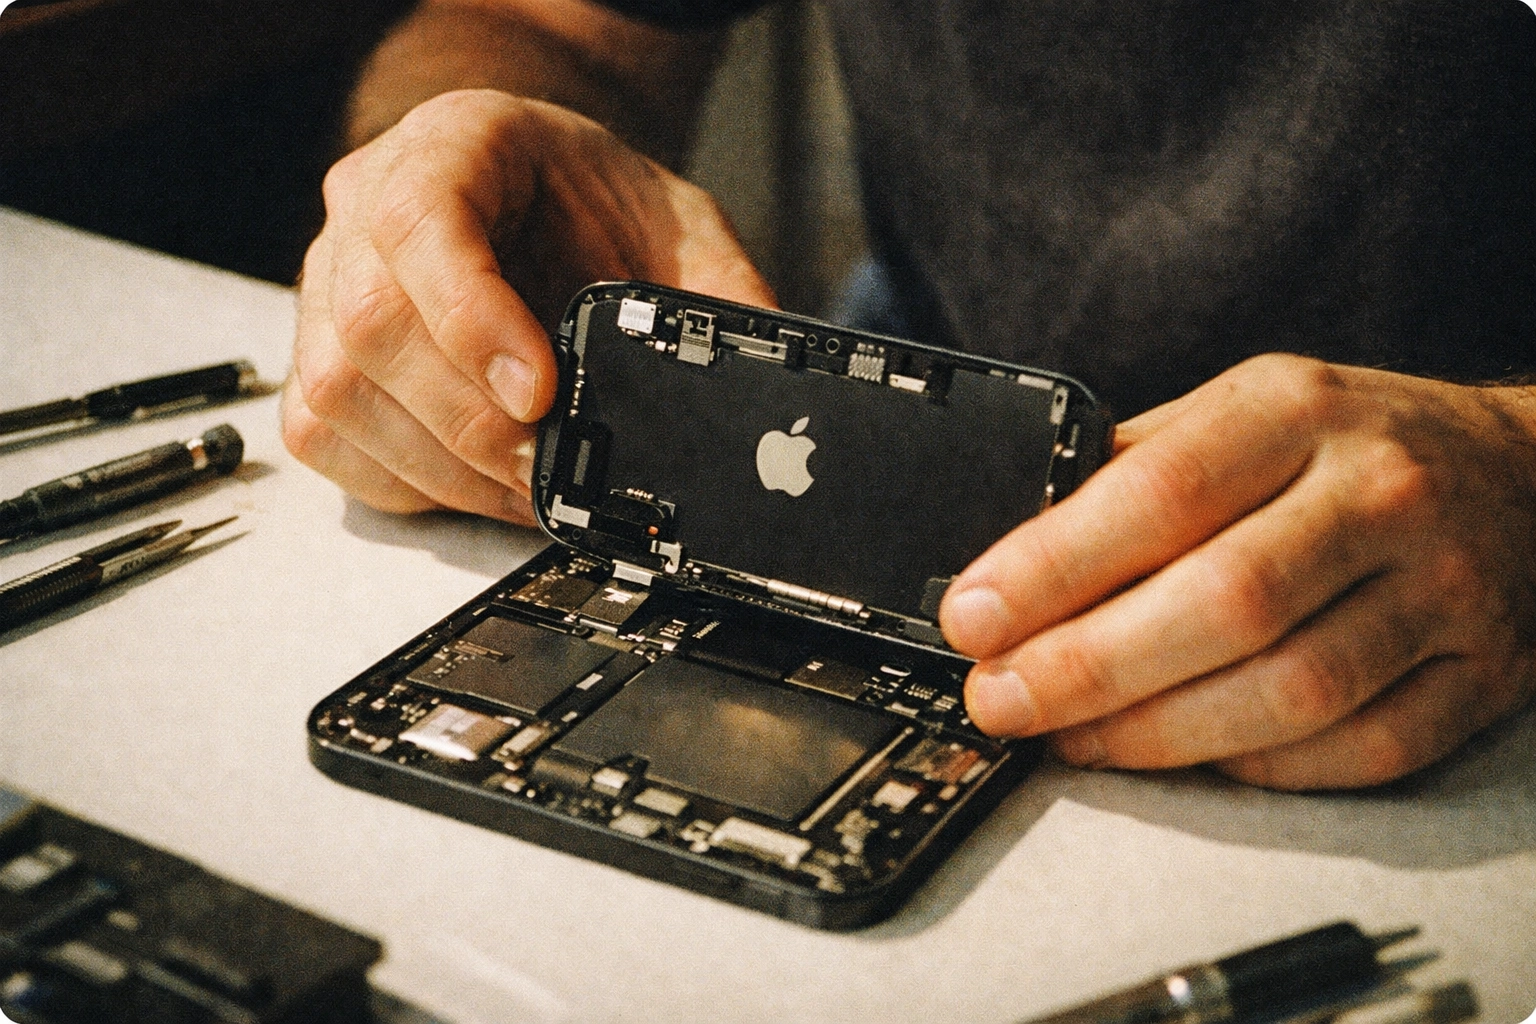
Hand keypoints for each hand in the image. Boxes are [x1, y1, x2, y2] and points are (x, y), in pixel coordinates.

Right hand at [281, 89, 774, 522]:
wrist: (542, 193)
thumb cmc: (594, 201)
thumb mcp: (677, 224)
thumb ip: (716, 295)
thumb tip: (761, 396)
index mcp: (453, 142)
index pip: (421, 218)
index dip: (472, 316)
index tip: (541, 391)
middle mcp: (367, 203)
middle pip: (372, 323)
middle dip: (473, 421)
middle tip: (552, 469)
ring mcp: (328, 280)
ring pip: (338, 391)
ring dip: (442, 464)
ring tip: (527, 490)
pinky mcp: (317, 353)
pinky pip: (323, 434)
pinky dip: (402, 479)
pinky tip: (473, 485)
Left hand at [940, 354, 1535, 789]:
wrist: (1522, 471)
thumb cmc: (1347, 445)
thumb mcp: (1241, 411)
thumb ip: (1137, 470)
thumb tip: (1005, 554)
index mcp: (1295, 410)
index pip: (1160, 491)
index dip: (1053, 566)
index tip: (972, 616)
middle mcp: (1378, 491)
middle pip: (1222, 603)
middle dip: (1086, 668)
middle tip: (1001, 699)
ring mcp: (1442, 587)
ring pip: (1290, 691)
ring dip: (1156, 734)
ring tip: (1069, 738)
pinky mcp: (1479, 674)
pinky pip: (1357, 749)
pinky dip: (1257, 766)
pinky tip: (1187, 756)